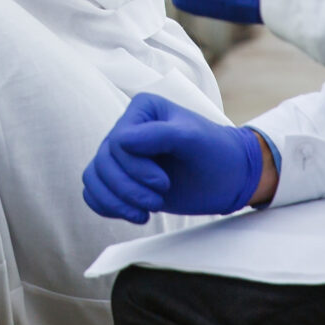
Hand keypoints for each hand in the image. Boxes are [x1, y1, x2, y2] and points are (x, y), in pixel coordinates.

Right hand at [82, 93, 267, 223]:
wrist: (230, 178)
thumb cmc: (216, 153)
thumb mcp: (194, 139)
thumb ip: (159, 135)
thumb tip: (120, 140)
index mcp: (142, 110)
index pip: (118, 142)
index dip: (136, 168)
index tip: (164, 182)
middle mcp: (127, 129)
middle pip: (104, 162)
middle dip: (128, 188)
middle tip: (157, 201)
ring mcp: (122, 155)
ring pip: (95, 177)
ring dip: (117, 200)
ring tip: (146, 212)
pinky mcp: (123, 178)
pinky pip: (94, 192)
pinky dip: (107, 206)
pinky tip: (134, 215)